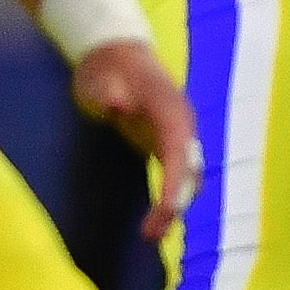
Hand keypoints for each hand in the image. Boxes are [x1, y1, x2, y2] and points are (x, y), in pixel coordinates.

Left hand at [75, 39, 200, 242]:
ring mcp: (177, 137)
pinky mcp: (166, 144)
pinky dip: (172, 198)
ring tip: (152, 234)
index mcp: (172, 112)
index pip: (178, 154)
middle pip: (188, 172)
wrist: (115, 55)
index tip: (167, 210)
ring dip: (175, 206)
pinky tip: (159, 220)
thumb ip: (108, 92)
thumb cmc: (107, 69)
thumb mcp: (101, 78)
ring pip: (187, 178)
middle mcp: (183, 128)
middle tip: (151, 233)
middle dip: (175, 204)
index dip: (175, 183)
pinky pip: (176, 176)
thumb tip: (117, 105)